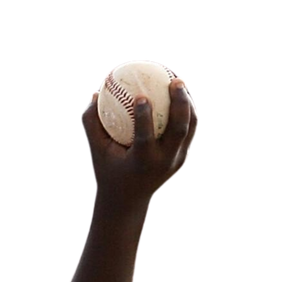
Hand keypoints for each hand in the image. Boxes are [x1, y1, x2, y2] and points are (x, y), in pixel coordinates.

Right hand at [78, 73, 199, 211]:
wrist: (129, 201)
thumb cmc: (109, 171)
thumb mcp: (97, 151)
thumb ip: (92, 123)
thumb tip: (93, 93)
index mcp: (142, 162)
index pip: (145, 138)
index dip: (144, 116)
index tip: (140, 95)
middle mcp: (163, 162)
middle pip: (178, 129)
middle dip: (180, 102)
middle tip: (174, 81)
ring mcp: (176, 161)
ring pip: (189, 128)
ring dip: (188, 104)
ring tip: (180, 83)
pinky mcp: (183, 159)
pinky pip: (189, 131)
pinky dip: (187, 112)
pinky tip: (180, 96)